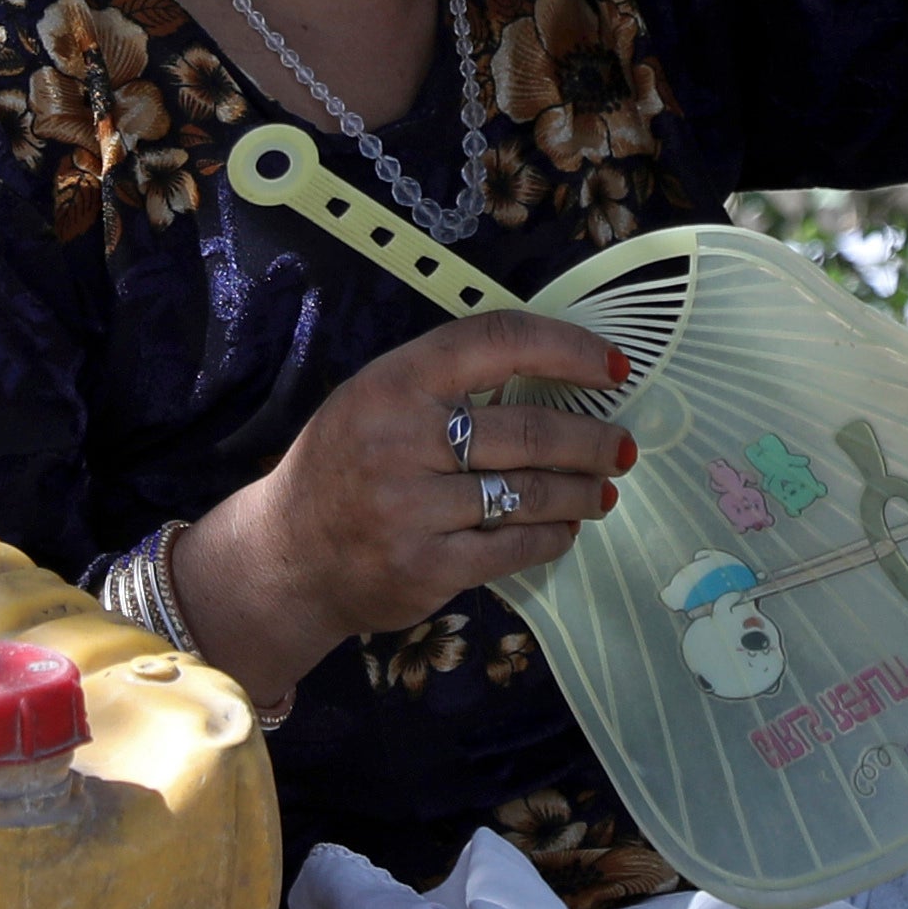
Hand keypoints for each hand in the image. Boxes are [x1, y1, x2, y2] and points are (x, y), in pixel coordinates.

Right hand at [172, 311, 638, 710]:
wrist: (286, 554)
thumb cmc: (345, 465)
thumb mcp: (376, 399)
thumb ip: (448, 383)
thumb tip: (555, 375)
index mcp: (394, 382)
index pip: (499, 342)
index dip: (569, 349)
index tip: (614, 367)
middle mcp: (401, 439)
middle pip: (529, 430)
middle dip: (591, 440)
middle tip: (621, 446)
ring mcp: (412, 508)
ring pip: (529, 492)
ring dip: (580, 492)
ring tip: (601, 490)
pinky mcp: (426, 567)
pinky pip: (513, 547)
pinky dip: (550, 536)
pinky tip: (562, 529)